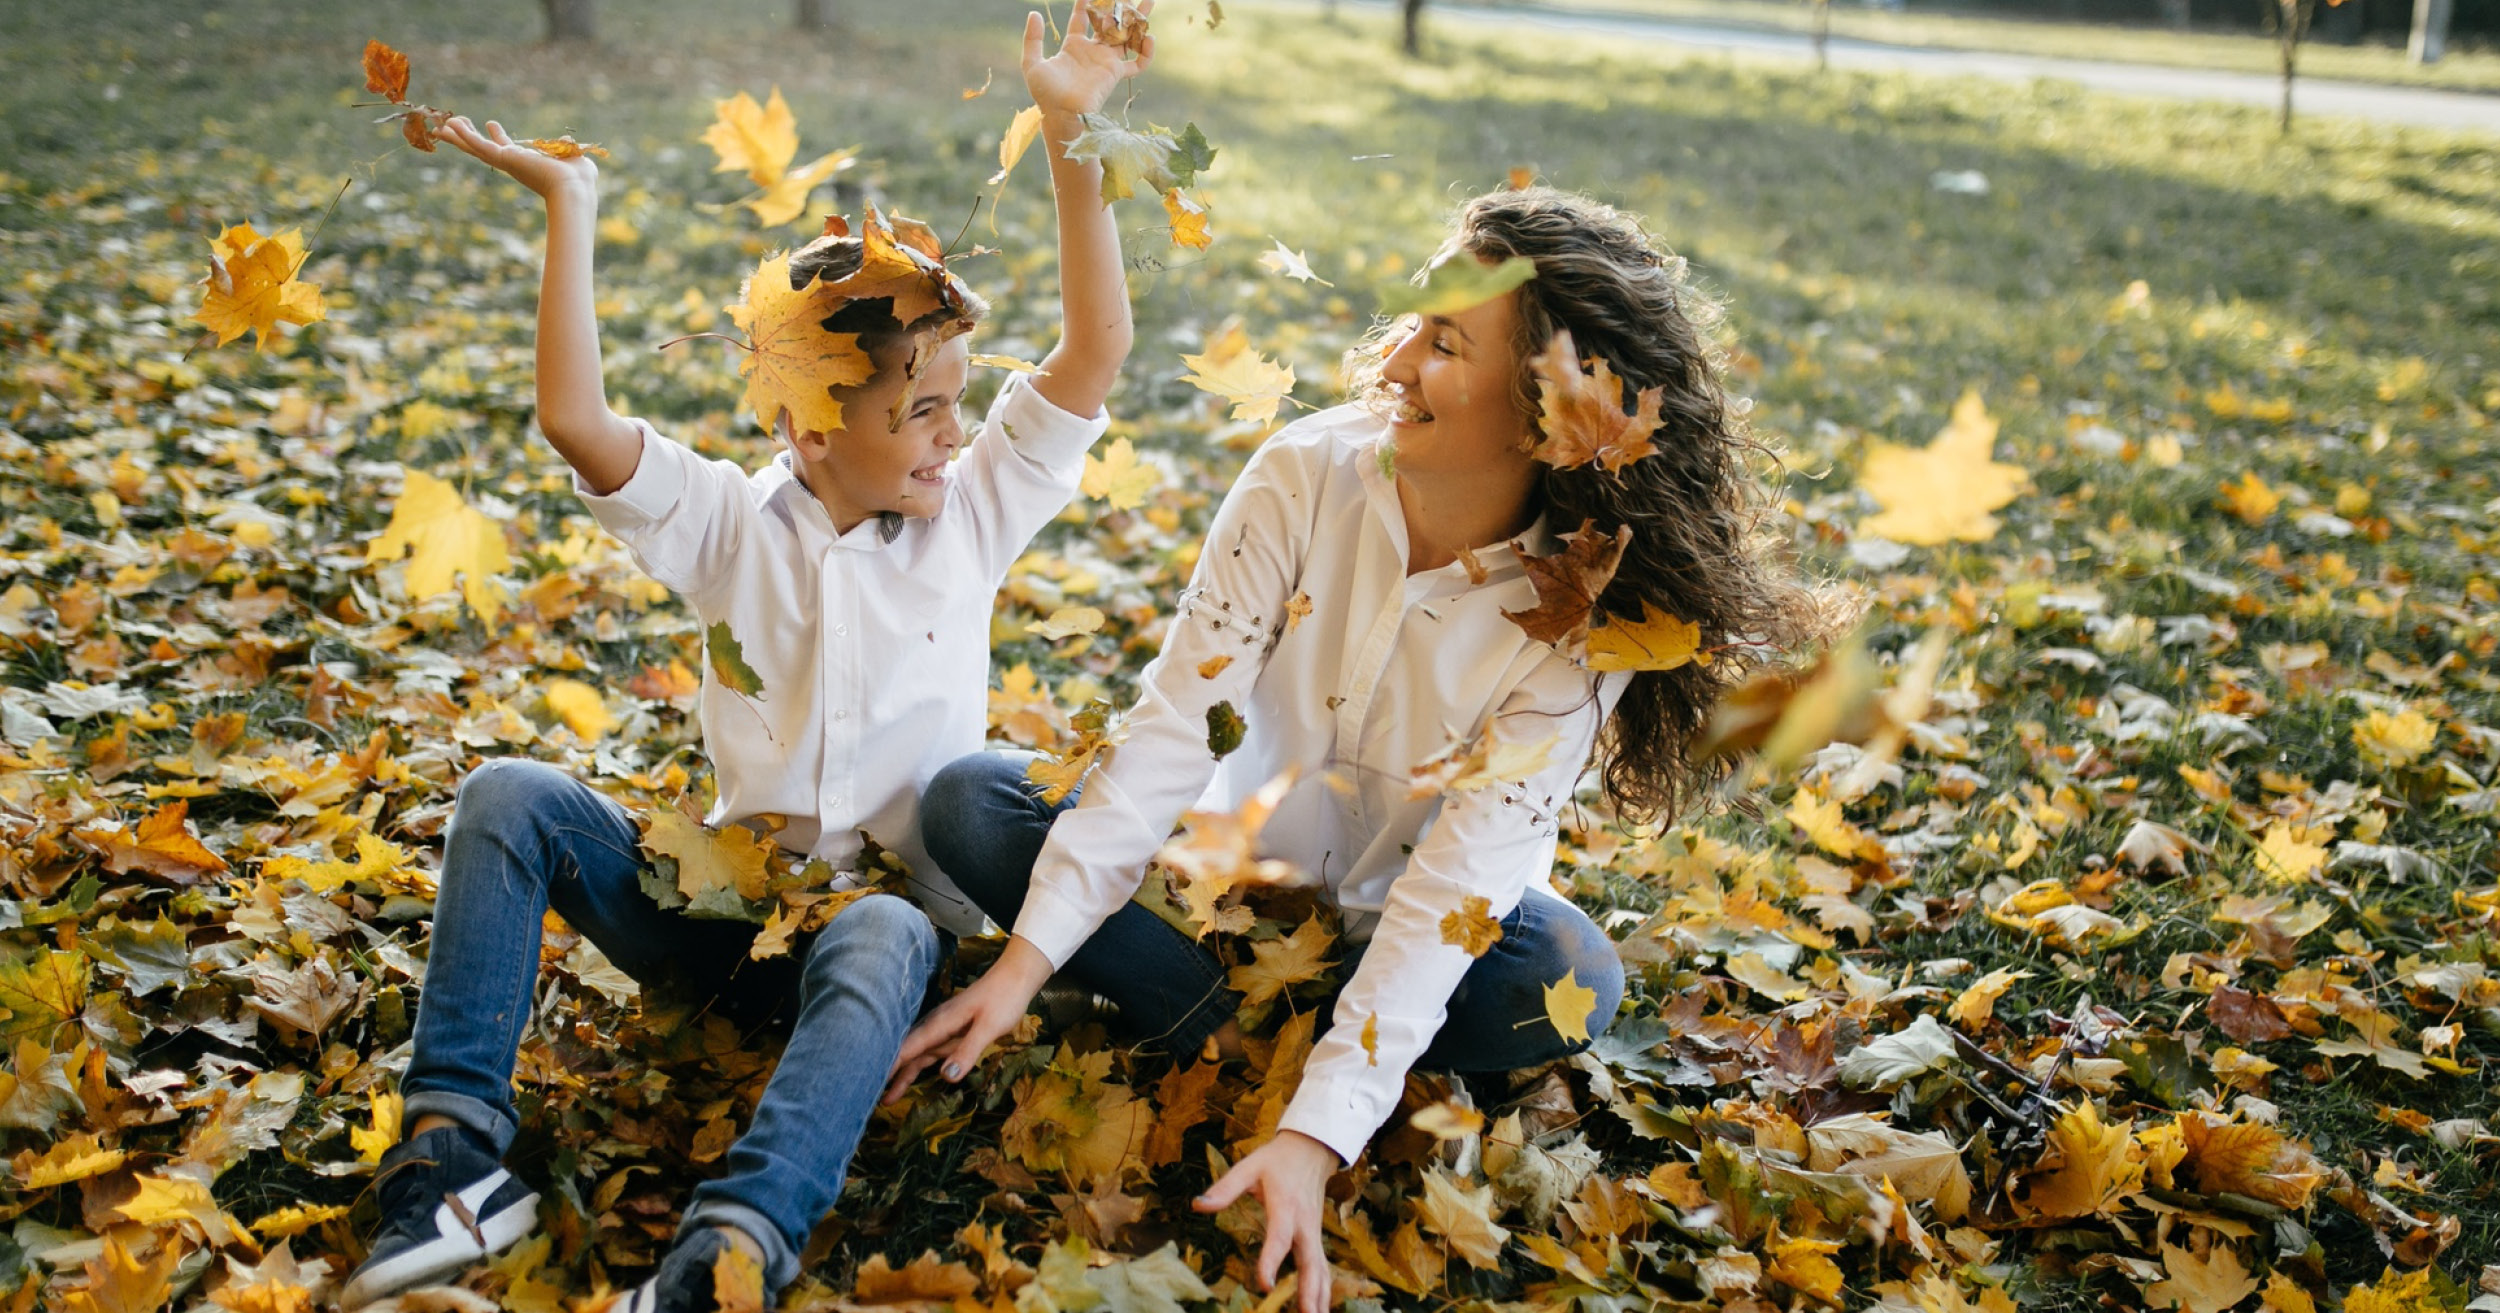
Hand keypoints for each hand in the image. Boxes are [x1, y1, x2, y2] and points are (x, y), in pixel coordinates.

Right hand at [434, 115, 596, 201]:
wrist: (574, 189)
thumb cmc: (578, 179)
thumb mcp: (572, 156)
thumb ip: (567, 148)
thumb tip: (567, 141)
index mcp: (527, 162)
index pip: (507, 148)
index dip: (497, 135)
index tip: (491, 123)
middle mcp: (513, 163)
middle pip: (483, 149)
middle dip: (467, 138)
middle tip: (452, 126)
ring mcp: (506, 161)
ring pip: (475, 148)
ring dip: (458, 137)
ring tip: (440, 127)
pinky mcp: (504, 158)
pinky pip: (478, 145)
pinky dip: (464, 136)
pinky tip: (449, 126)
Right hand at [881, 935, 1054, 1103]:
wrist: (1015, 977)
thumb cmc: (1003, 999)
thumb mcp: (989, 1027)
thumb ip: (967, 1051)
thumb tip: (946, 1077)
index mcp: (940, 1024)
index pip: (908, 1049)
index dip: (889, 1066)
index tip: (871, 1083)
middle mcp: (936, 1025)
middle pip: (907, 1053)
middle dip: (889, 1073)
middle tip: (872, 1097)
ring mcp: (943, 1027)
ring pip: (918, 1053)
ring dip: (902, 1073)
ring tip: (887, 1096)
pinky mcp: (952, 1030)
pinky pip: (930, 1050)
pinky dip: (918, 1064)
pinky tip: (910, 1075)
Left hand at [1021, 5, 1152, 125]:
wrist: (1061, 113)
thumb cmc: (1045, 92)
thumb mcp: (1032, 62)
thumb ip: (1033, 38)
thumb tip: (1034, 13)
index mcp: (1073, 47)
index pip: (1082, 20)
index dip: (1086, 4)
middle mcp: (1092, 52)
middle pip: (1109, 24)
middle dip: (1118, 7)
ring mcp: (1106, 62)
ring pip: (1127, 36)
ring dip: (1138, 20)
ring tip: (1148, 1)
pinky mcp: (1116, 73)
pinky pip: (1138, 63)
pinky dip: (1146, 52)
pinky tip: (1149, 37)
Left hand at [1194, 1130, 1338, 1312]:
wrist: (1311, 1150)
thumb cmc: (1277, 1160)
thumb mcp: (1249, 1166)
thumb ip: (1225, 1188)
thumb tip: (1197, 1205)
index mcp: (1286, 1207)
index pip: (1280, 1238)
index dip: (1272, 1262)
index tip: (1265, 1286)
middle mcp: (1304, 1225)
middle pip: (1310, 1262)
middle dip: (1308, 1291)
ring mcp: (1314, 1233)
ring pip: (1321, 1270)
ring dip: (1319, 1297)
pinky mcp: (1316, 1239)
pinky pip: (1322, 1268)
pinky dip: (1323, 1290)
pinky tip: (1318, 1309)